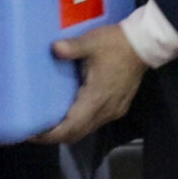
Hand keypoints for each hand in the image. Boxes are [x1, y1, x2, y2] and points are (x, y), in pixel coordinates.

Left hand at [34, 23, 147, 144]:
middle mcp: (105, 111)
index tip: (31, 134)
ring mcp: (113, 111)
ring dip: (68, 130)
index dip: (50, 135)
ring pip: (86, 130)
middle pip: (76, 134)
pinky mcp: (118, 107)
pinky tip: (70, 113)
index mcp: (96, 99)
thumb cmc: (117, 44)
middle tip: (34, 130)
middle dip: (54, 136)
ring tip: (49, 123)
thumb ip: (71, 47)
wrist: (145, 44)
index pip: (70, 128)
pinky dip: (80, 123)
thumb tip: (54, 49)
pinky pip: (95, 122)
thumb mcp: (92, 42)